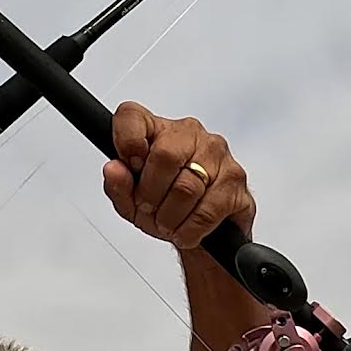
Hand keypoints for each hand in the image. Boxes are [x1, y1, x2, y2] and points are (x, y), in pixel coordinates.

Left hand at [103, 101, 254, 250]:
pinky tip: (186, 231)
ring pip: (186, 188)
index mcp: (160, 131)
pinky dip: (189, 230)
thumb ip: (118, 186)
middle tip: (149, 210)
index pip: (132, 116)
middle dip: (150, 194)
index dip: (126, 141)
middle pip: (164, 156)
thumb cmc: (166, 208)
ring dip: (169, 218)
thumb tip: (114, 170)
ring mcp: (218, 155)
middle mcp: (191, 135)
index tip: (130, 166)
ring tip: (168, 224)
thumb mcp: (132, 202)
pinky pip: (207, 210)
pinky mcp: (236, 181)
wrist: (205, 234)